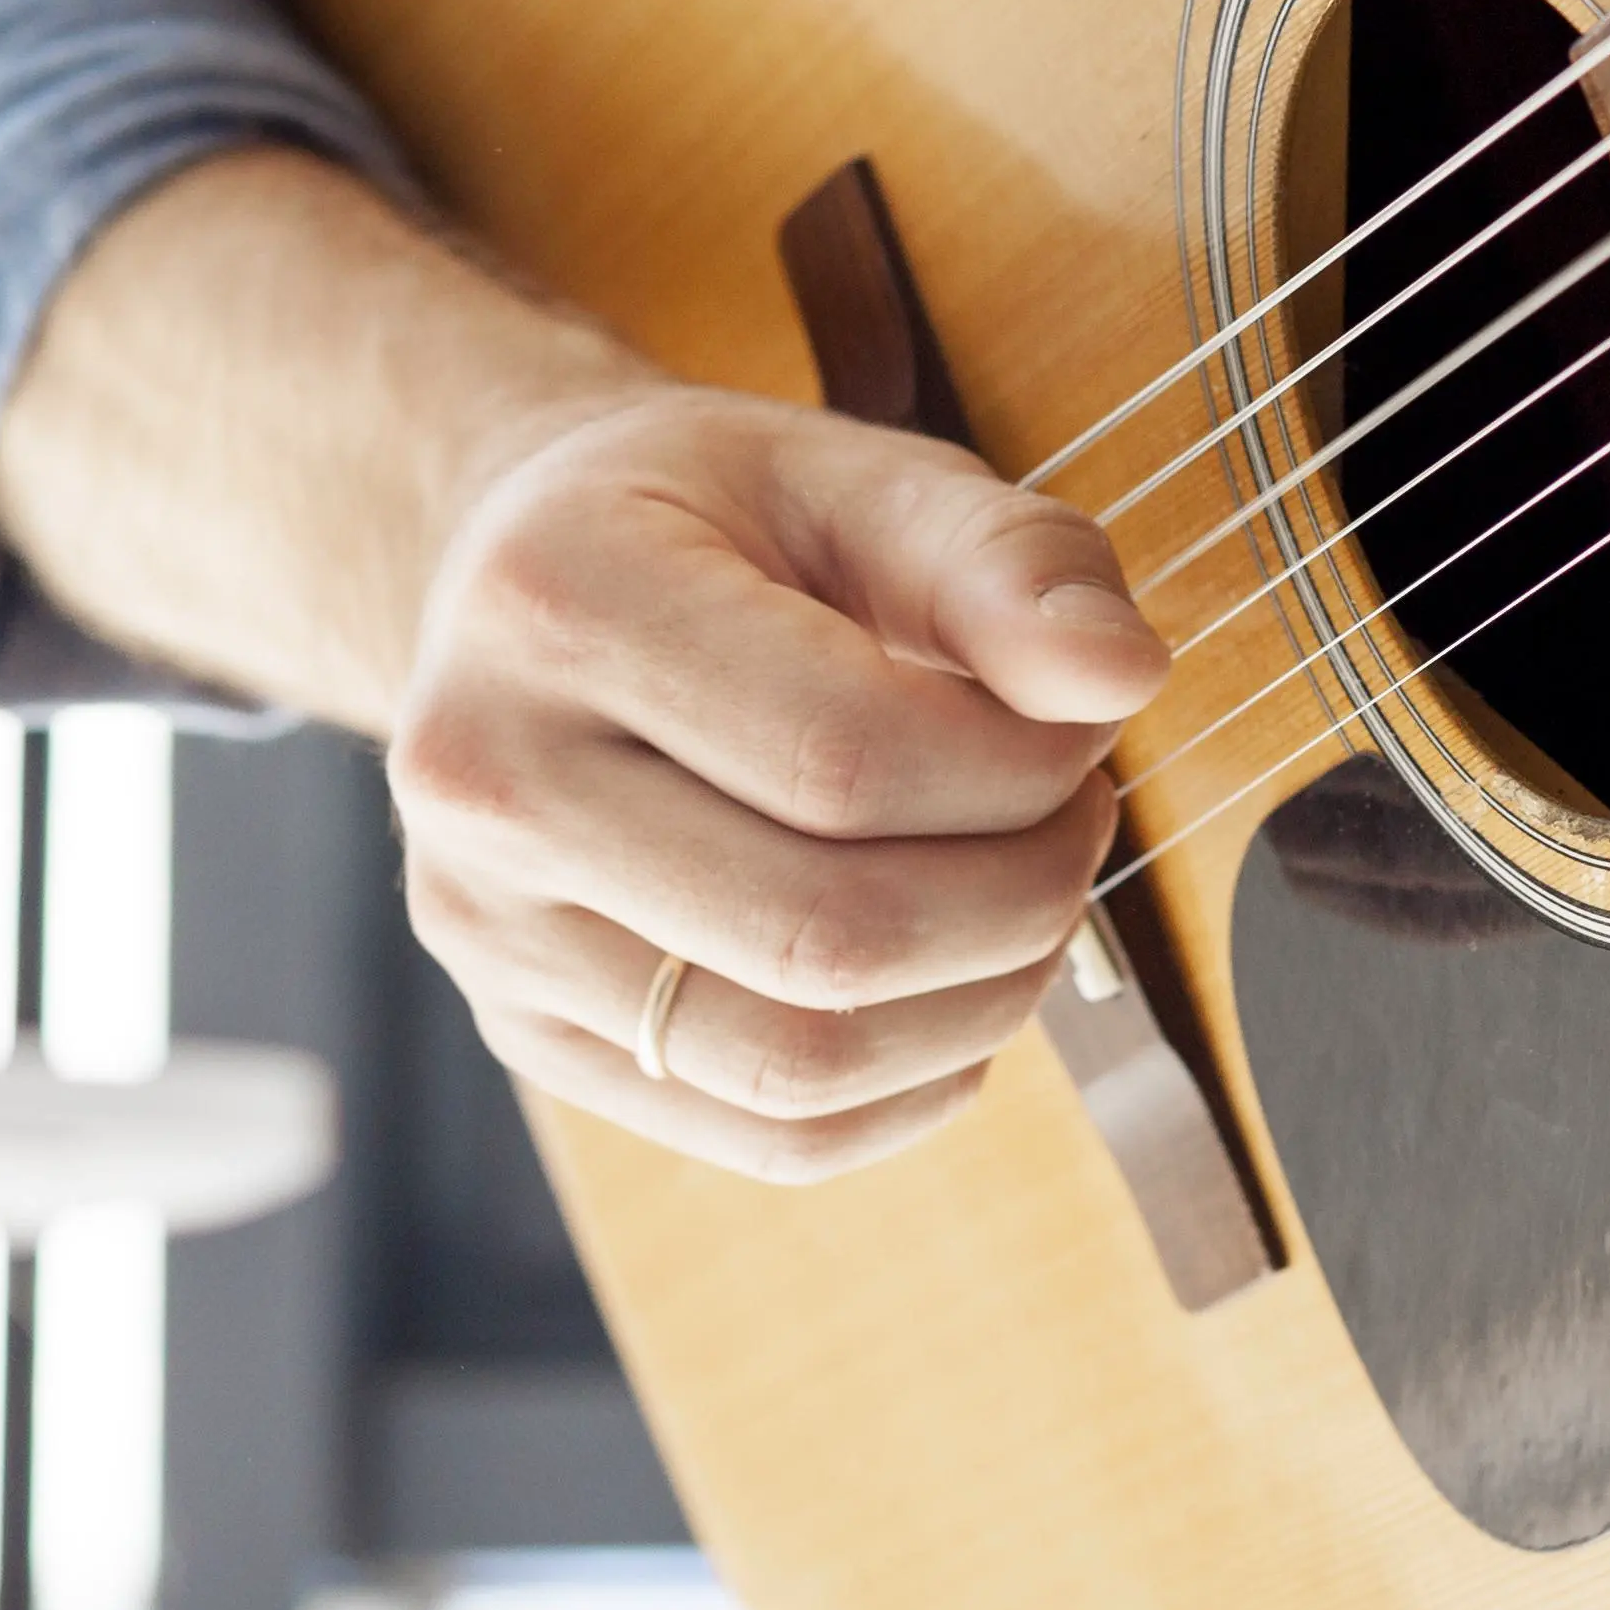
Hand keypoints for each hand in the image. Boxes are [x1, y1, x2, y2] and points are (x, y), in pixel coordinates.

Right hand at [388, 387, 1165, 1181]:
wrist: (525, 583)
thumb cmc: (718, 523)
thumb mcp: (859, 475)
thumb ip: (1007, 560)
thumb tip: (1126, 676)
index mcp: (556, 602)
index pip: (844, 759)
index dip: (1024, 765)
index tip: (1084, 722)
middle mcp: (483, 783)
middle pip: (827, 935)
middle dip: (1023, 891)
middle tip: (1078, 812)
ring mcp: (488, 932)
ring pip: (803, 1062)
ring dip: (985, 996)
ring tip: (1028, 886)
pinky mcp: (529, 1036)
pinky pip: (772, 1134)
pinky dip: (918, 1081)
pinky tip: (960, 979)